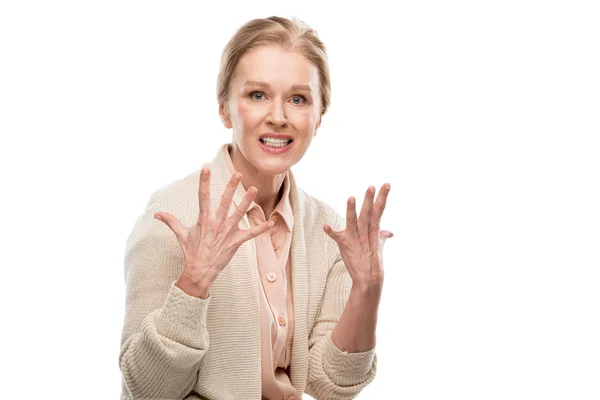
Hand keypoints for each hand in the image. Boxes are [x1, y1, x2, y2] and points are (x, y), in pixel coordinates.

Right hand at [154, 167, 273, 296]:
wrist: (199, 271)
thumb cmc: (191, 251)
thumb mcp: (181, 234)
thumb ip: (171, 221)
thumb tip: (156, 214)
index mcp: (204, 219)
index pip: (203, 196)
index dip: (204, 182)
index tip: (205, 168)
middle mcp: (217, 223)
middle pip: (224, 201)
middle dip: (231, 187)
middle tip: (238, 174)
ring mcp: (227, 232)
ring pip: (239, 213)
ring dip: (247, 201)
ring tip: (254, 189)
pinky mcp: (236, 242)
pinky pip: (250, 234)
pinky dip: (261, 228)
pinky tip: (270, 222)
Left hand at [323, 184, 392, 290]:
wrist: (369, 280)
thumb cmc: (374, 262)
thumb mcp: (379, 247)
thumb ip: (382, 237)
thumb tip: (390, 232)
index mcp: (374, 230)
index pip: (379, 210)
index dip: (383, 197)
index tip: (386, 184)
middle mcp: (366, 233)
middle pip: (368, 214)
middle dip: (369, 200)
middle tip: (371, 187)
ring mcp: (355, 239)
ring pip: (353, 222)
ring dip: (352, 211)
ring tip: (351, 198)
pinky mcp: (345, 246)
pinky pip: (337, 237)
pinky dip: (331, 232)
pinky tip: (325, 226)